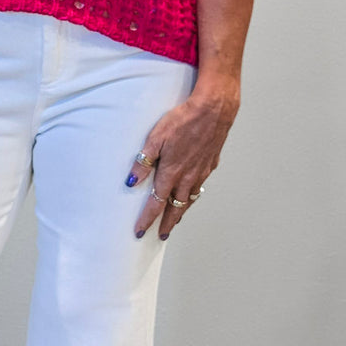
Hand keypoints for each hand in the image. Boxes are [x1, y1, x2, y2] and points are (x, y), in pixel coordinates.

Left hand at [126, 80, 239, 238]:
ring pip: (190, 199)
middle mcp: (188, 177)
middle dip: (167, 223)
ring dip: (181, 211)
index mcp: (172, 173)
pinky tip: (192, 192)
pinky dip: (193, 194)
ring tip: (176, 220)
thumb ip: (143, 161)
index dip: (147, 220)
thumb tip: (132, 182)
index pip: (156, 204)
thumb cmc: (184, 119)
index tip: (140, 231)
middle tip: (161, 235)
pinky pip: (200, 185)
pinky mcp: (210, 163)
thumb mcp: (156, 137)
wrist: (214, 110)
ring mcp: (201, 171)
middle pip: (176, 207)